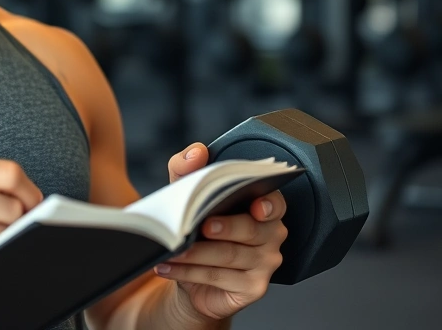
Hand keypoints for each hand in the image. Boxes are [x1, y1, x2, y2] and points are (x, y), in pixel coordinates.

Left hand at [154, 143, 287, 321]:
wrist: (192, 274)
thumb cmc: (196, 229)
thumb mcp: (187, 195)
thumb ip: (188, 170)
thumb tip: (196, 153)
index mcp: (262, 207)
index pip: (274, 202)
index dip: (267, 204)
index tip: (255, 206)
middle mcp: (271, 235)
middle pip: (250, 229)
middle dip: (224, 226)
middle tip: (200, 226)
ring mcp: (265, 264)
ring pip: (229, 255)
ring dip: (195, 253)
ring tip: (171, 249)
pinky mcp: (253, 288)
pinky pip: (219, 277)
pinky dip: (188, 272)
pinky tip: (167, 266)